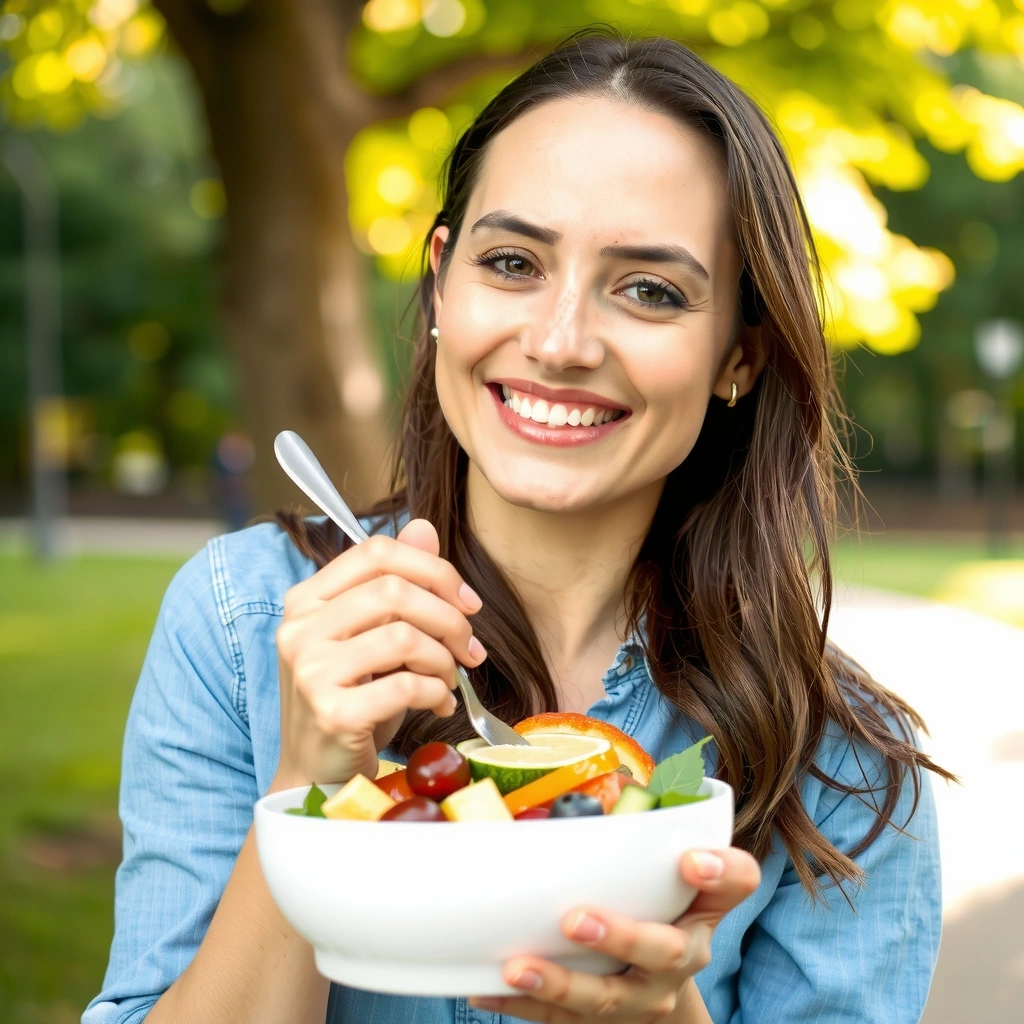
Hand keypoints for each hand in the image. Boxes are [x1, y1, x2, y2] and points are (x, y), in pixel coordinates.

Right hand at [272, 519, 485, 786]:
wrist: (318, 770)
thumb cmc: (353, 696)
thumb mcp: (374, 635)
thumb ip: (397, 581)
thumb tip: (425, 527)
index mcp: (306, 599)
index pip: (376, 551)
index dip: (433, 568)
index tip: (467, 601)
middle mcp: (299, 628)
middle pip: (394, 590)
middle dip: (449, 617)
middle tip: (470, 647)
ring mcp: (310, 671)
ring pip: (403, 637)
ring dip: (444, 659)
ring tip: (451, 678)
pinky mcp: (331, 712)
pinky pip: (405, 686)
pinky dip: (437, 693)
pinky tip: (440, 704)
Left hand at [470, 848, 760, 1022]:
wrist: (649, 985)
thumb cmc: (649, 903)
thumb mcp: (658, 864)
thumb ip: (637, 822)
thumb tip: (579, 775)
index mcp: (702, 905)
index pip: (735, 881)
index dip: (722, 871)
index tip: (691, 859)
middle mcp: (682, 955)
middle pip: (666, 952)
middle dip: (621, 937)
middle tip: (575, 918)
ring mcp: (643, 997)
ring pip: (609, 999)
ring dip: (560, 984)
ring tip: (515, 966)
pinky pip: (563, 1022)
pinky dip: (522, 1007)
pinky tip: (485, 988)